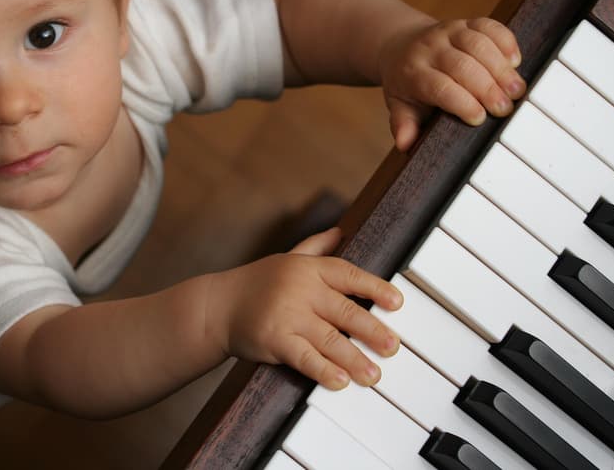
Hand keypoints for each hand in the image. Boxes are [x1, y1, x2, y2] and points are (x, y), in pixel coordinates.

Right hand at [206, 228, 402, 389]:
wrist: (216, 307)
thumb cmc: (256, 283)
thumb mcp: (286, 259)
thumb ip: (315, 248)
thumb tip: (340, 232)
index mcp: (308, 268)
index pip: (348, 274)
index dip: (375, 287)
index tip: (397, 302)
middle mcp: (300, 289)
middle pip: (345, 311)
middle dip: (372, 330)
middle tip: (392, 346)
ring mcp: (287, 315)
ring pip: (330, 339)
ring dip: (355, 359)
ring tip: (374, 374)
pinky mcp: (274, 339)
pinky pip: (305, 357)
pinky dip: (324, 370)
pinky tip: (340, 381)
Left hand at [379, 17, 524, 150]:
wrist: (401, 46)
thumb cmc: (406, 83)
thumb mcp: (399, 104)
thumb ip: (403, 124)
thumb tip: (404, 144)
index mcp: (413, 72)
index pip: (438, 86)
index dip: (461, 102)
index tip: (479, 118)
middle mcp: (430, 48)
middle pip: (462, 65)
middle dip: (487, 88)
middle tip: (505, 108)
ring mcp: (448, 31)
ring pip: (478, 44)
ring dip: (501, 68)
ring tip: (516, 90)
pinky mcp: (466, 22)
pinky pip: (489, 26)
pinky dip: (505, 41)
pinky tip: (515, 61)